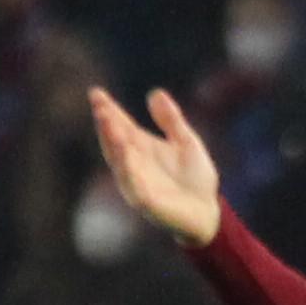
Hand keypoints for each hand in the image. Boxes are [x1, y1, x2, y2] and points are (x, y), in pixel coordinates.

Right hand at [87, 85, 226, 244]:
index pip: (121, 126)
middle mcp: (134, 164)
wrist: (208, 212)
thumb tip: (155, 93)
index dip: (108, 110)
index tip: (96, 92)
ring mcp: (137, 183)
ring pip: (119, 161)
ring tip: (105, 121)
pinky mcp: (146, 202)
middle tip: (99, 104)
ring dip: (111, 141)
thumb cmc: (195, 178)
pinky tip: (124, 152)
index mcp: (141, 148)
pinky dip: (127, 169)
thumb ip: (171, 120)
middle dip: (106, 123)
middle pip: (114, 141)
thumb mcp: (186, 141)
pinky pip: (133, 185)